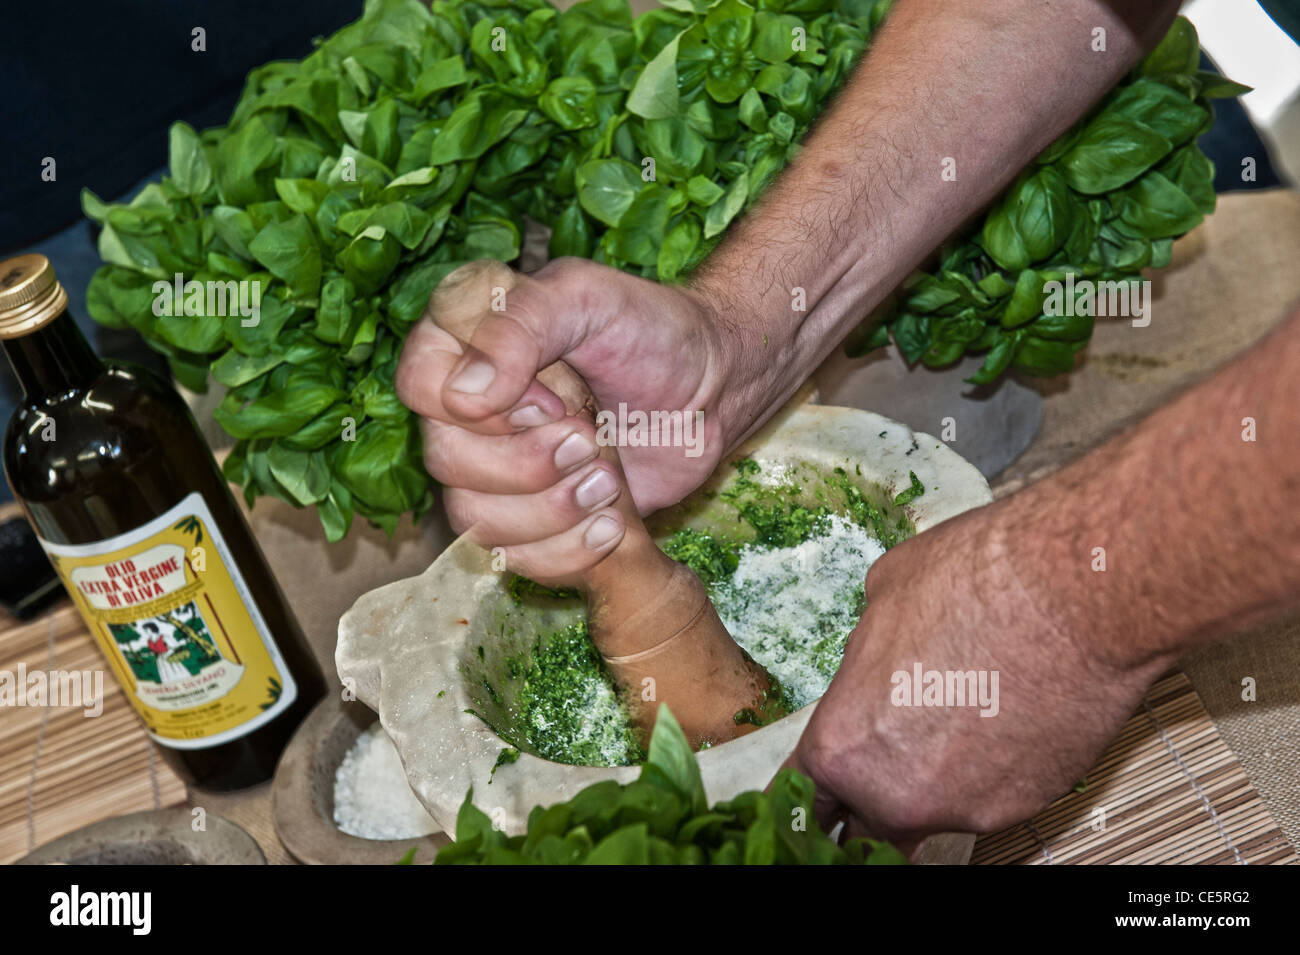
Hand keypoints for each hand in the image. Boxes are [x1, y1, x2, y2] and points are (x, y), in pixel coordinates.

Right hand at [394, 257, 744, 583]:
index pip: (417, 383)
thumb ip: (521, 325)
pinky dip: (569, 550)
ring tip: (609, 482)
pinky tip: (612, 523)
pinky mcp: (528, 520)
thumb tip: (464, 395)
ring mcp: (491, 467)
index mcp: (463, 338)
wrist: (712, 392)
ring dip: (552, 510)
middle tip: (593, 441)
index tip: (553, 402)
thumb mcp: (589, 298)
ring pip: (473, 518)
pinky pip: (514, 559)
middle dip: (529, 464)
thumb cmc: (650, 332)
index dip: (483, 409)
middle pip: (443, 460)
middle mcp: (463, 407)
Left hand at [783, 500, 1174, 854]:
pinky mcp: (1022, 806)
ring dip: (934, 777)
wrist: (1073, 594)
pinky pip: (987, 797)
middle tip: (886, 761)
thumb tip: (874, 668)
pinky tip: (1003, 718)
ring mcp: (962, 809)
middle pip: (863, 824)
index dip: (811, 795)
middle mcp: (895, 794)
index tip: (815, 798)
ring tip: (959, 715)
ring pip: (931, 809)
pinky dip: (988, 770)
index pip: (806, 800)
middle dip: (867, 800)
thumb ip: (864, 660)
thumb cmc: (972, 583)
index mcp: (843, 745)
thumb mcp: (880, 602)